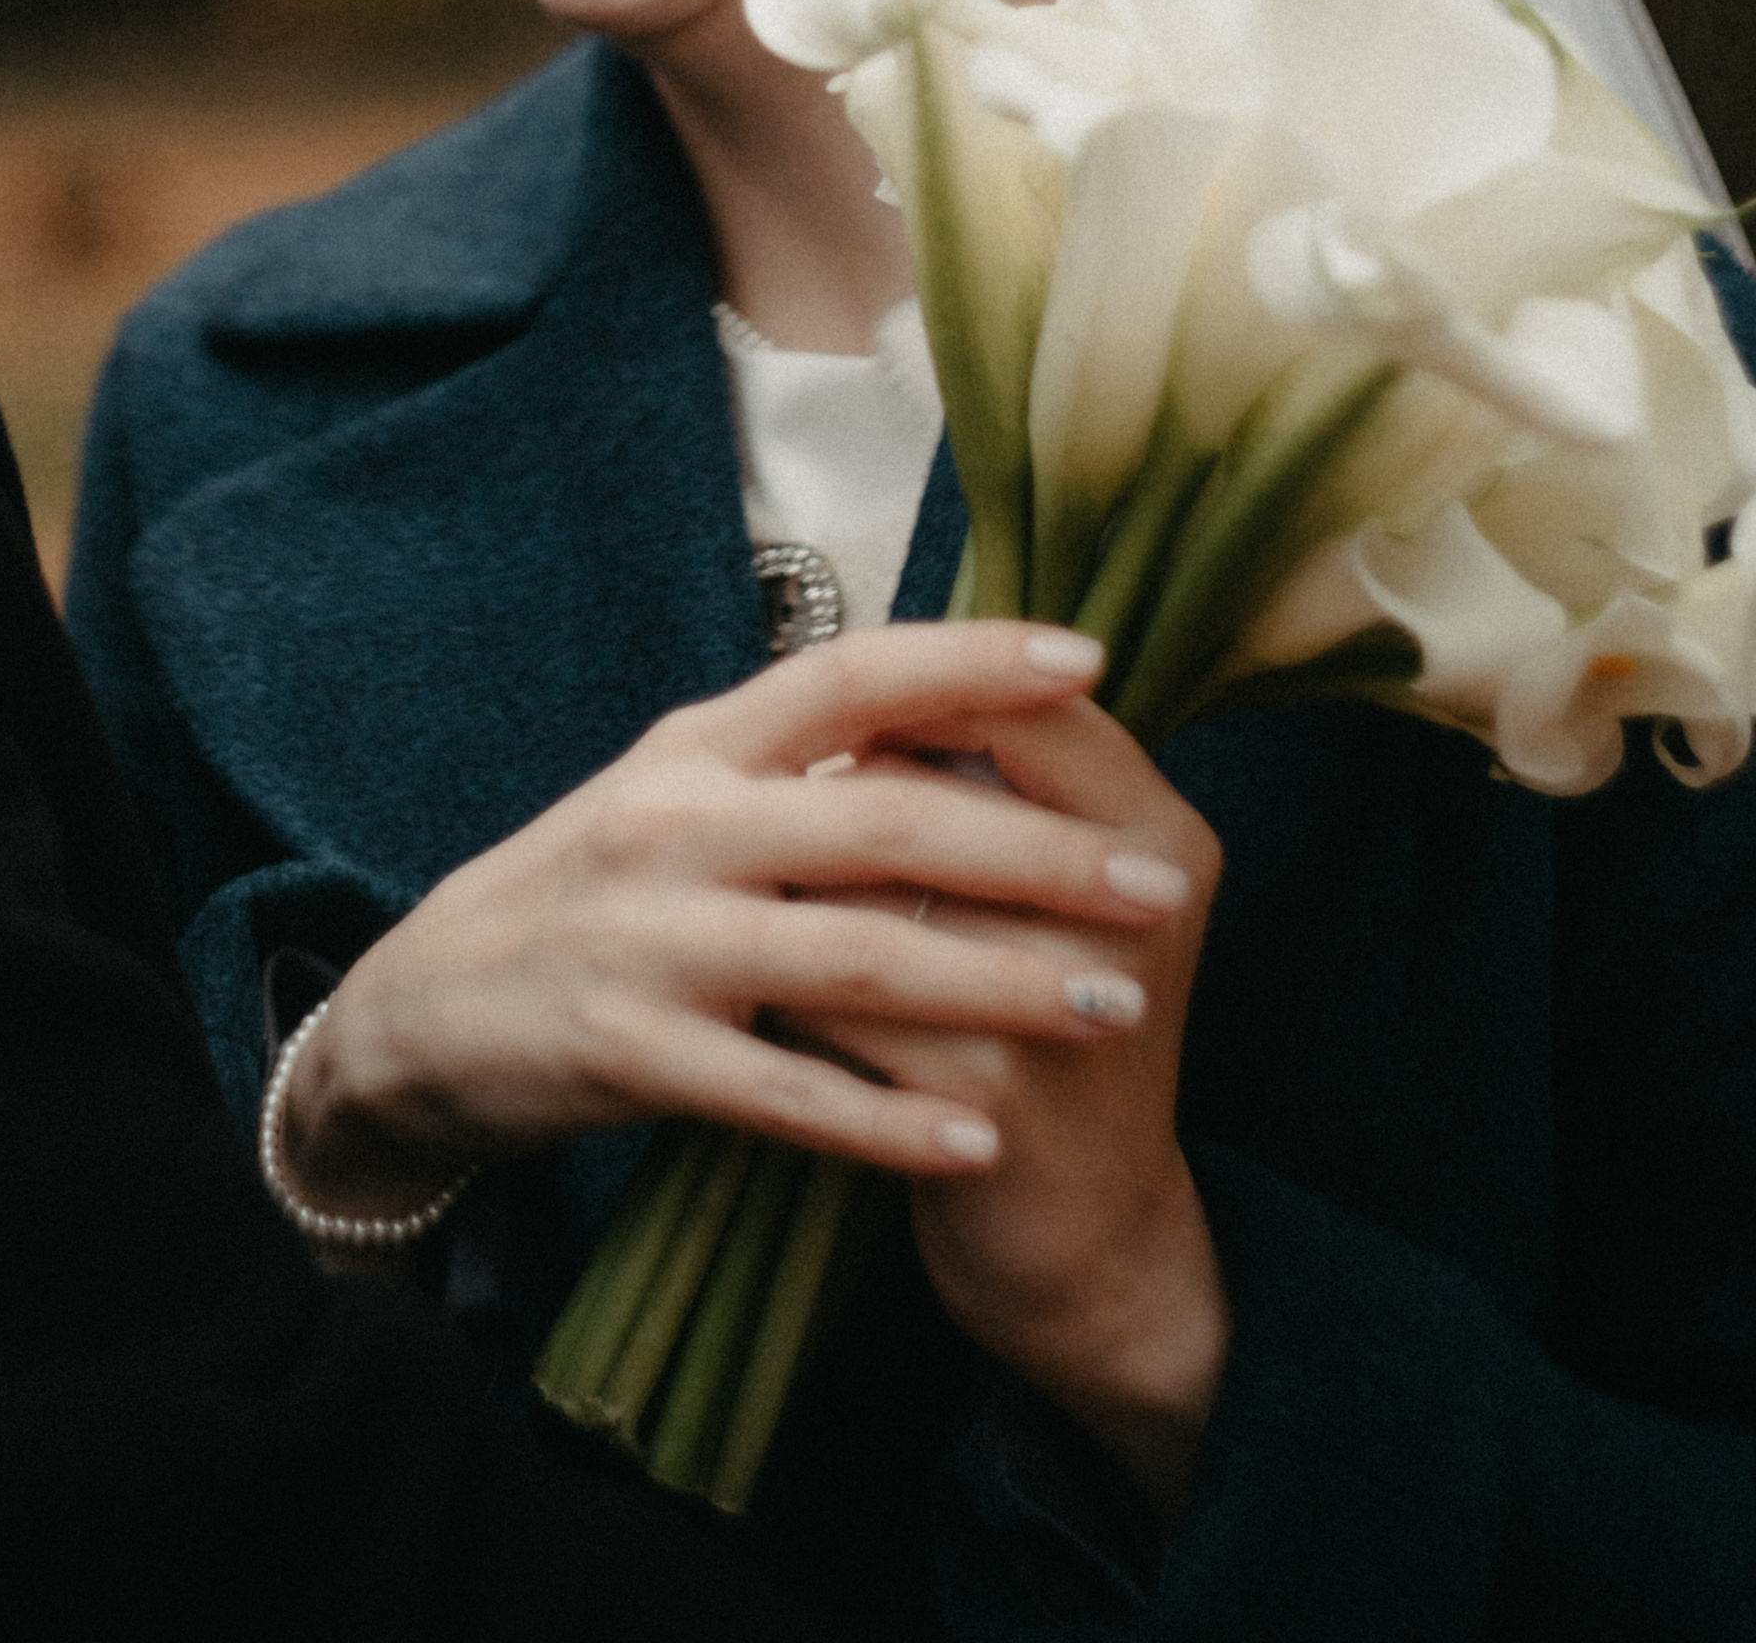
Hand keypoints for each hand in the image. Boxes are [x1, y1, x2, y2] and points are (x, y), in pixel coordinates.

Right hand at [275, 622, 1193, 1222]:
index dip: (970, 658)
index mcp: (701, 743)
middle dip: (1039, 854)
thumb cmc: (590, 891)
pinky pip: (785, 1092)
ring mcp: (653, 937)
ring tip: (1119, 1009)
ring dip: (1000, 985)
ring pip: (857, 958)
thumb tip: (950, 707)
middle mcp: (678, 820)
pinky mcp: (630, 1051)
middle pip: (886, 820)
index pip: (852, 671)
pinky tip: (980, 1137)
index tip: (1090, 658)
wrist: (420, 1012)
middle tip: (1161, 884)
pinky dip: (886, 1119)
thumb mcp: (676, 791)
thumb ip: (795, 757)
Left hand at [806, 702, 1225, 1521]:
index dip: (918, 695)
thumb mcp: (1055, 893)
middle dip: (848, 792)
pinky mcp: (999, 1095)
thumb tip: (855, 675)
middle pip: (953, 792)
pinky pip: (851, 1008)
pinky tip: (760, 997)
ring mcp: (1072, 1002)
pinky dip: (793, 994)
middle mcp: (1145, 902)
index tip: (843, 718)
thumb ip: (993, 778)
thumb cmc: (1039, 1022)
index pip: (1026, 705)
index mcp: (1162, 829)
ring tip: (748, 894)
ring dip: (804, 895)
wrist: (1083, 1235)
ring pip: (886, 900)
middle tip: (780, 799)